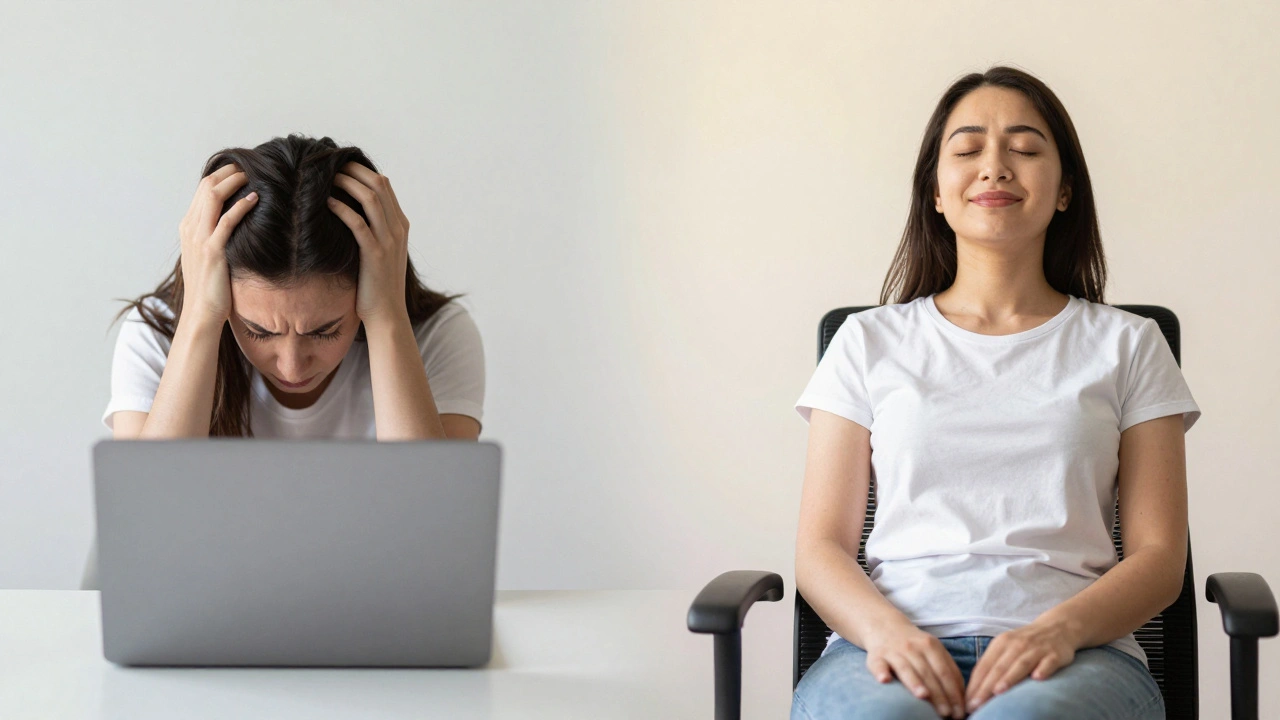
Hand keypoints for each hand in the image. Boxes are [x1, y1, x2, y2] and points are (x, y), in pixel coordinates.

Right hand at [177, 163, 256, 328]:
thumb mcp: (210, 254)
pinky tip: (255, 198)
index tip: (243, 168)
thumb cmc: (211, 286)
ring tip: (254, 174)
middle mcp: (191, 227)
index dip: (222, 174)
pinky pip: (226, 221)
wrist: (202, 312)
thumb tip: (238, 221)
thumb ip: (217, 235)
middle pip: (207, 186)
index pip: (203, 189)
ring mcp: (199, 238)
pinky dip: (241, 206)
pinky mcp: (212, 250)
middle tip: (251, 164)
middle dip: (229, 171)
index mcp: (189, 226)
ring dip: (234, 182)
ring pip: (213, 197)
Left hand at [327, 162, 409, 326]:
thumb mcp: (381, 251)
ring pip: (370, 198)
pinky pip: (357, 223)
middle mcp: (398, 229)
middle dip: (353, 170)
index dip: (362, 170)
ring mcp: (388, 241)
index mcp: (401, 225)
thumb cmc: (378, 284)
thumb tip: (350, 209)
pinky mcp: (375, 254)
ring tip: (327, 178)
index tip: (341, 165)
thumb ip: (374, 229)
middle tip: (330, 164)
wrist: (387, 313)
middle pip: (378, 185)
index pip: (385, 185)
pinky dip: (342, 208)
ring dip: (347, 183)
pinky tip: (327, 203)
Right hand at [863, 621, 966, 718]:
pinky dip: (880, 672)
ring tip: (923, 696)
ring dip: (914, 682)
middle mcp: (912, 647)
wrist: (884, 626)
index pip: (945, 672)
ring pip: (905, 668)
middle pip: (927, 673)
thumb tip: (963, 697)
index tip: (960, 711)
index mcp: (930, 646)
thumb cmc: (914, 646)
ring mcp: (893, 651)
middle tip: (947, 713)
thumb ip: (947, 669)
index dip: (954, 692)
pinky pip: (878, 665)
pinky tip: (884, 680)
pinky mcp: (876, 656)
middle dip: (939, 694)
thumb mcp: (933, 650)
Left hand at [964, 618, 1078, 712]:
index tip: (967, 702)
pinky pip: (1049, 662)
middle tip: (976, 704)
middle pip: (999, 667)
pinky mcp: (1055, 654)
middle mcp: (1016, 645)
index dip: (975, 684)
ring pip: (1021, 664)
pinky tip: (1038, 678)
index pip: (984, 666)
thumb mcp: (1006, 648)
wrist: (1057, 627)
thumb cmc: (1025, 643)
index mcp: (1001, 644)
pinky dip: (1043, 669)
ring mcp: (1036, 649)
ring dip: (1009, 677)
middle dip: (986, 687)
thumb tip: (975, 690)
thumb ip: (992, 666)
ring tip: (998, 691)